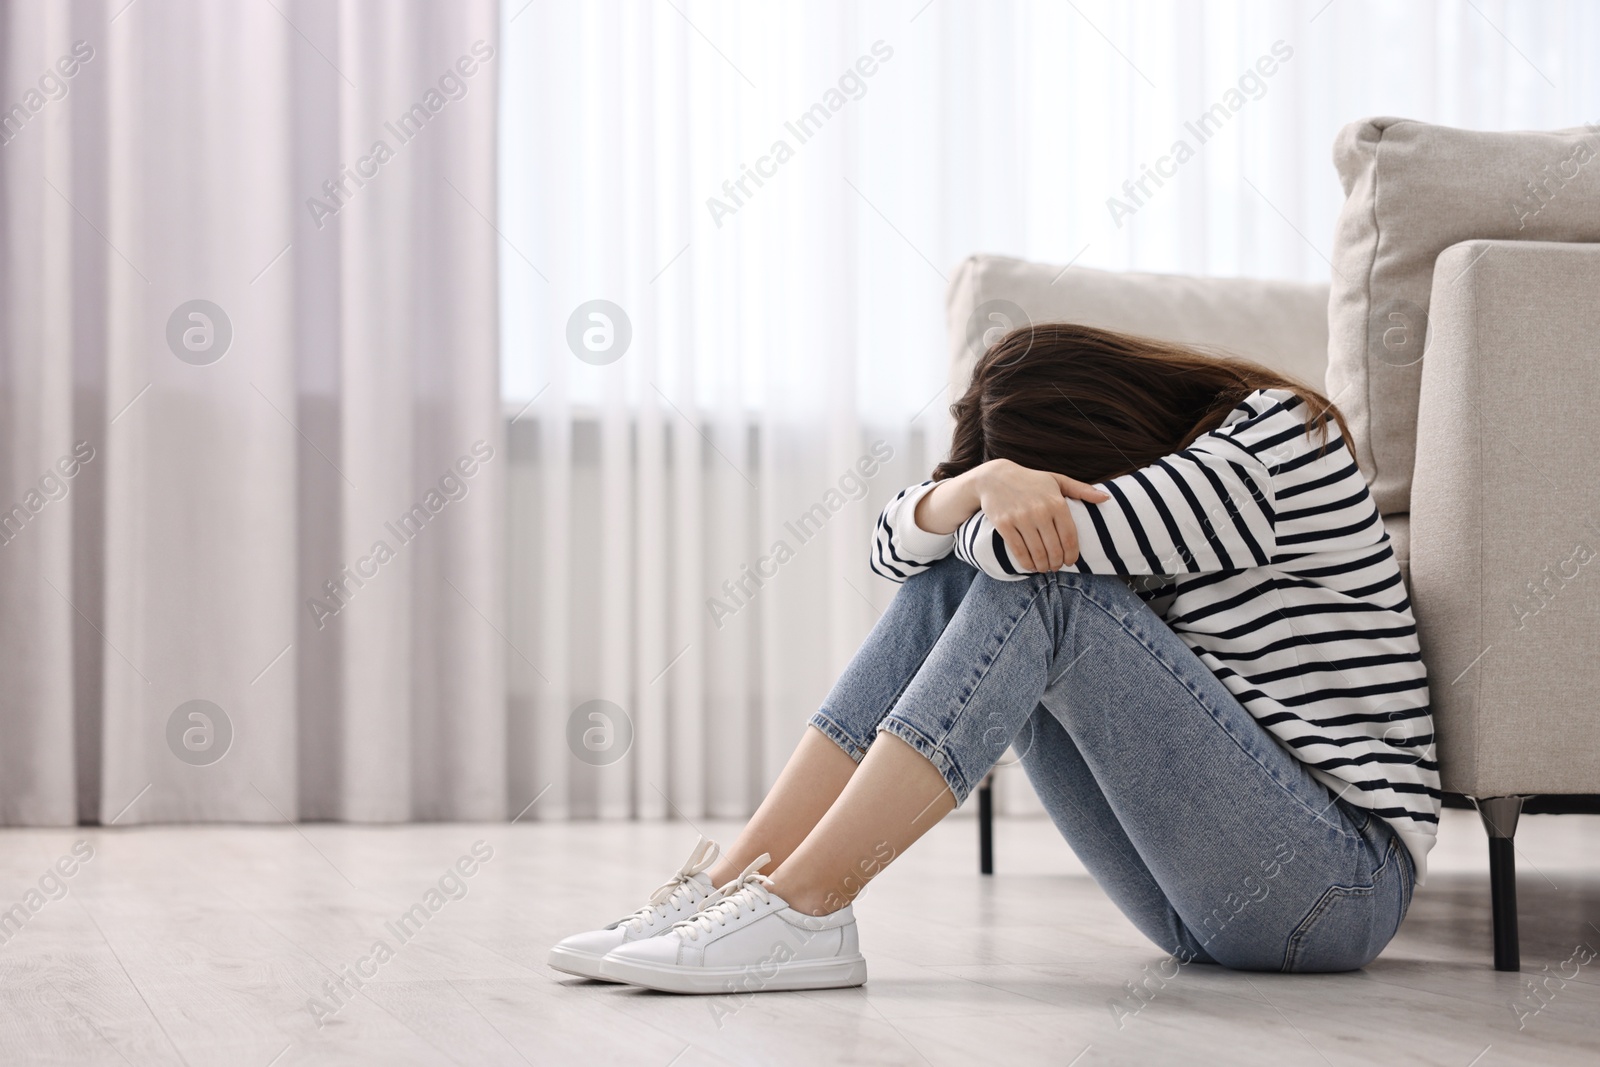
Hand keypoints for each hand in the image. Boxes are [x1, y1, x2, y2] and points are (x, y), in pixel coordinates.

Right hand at [972, 459, 1108, 571]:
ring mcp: (1021, 518)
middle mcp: (1040, 511)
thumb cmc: (1030, 481)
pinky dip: (1026, 563)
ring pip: (1037, 552)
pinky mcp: (1004, 524)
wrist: (994, 477)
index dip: (1072, 554)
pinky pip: (1019, 551)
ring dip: (1043, 565)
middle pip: (1054, 548)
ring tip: (1045, 568)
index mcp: (1056, 502)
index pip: (1069, 536)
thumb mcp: (1057, 480)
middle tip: (1056, 566)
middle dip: (1057, 562)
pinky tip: (1031, 566)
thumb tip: (1107, 498)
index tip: (1071, 561)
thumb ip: (1081, 490)